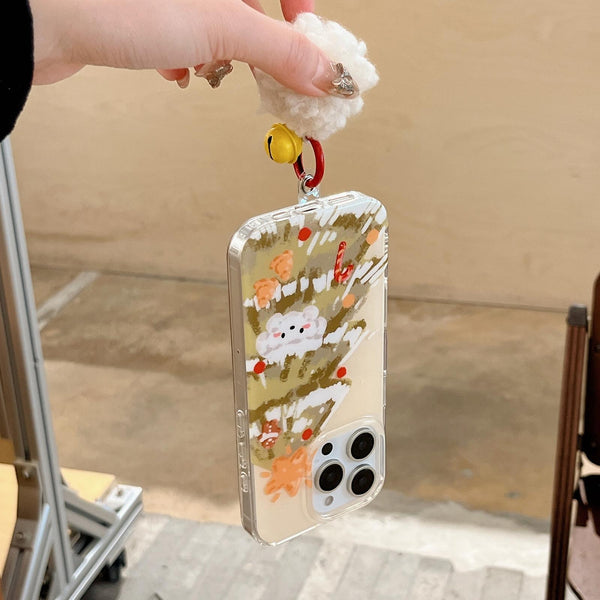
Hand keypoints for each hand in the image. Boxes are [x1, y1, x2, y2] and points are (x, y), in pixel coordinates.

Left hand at [29, 0, 336, 96]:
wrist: (36, 19)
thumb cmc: (114, 3)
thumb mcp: (220, 25)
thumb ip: (279, 50)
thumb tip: (324, 73)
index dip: (301, 10)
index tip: (309, 44)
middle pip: (249, 6)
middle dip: (260, 45)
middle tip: (271, 77)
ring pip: (214, 22)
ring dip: (220, 55)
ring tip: (208, 69)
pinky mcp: (139, 12)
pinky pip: (179, 33)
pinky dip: (185, 56)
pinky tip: (174, 68)